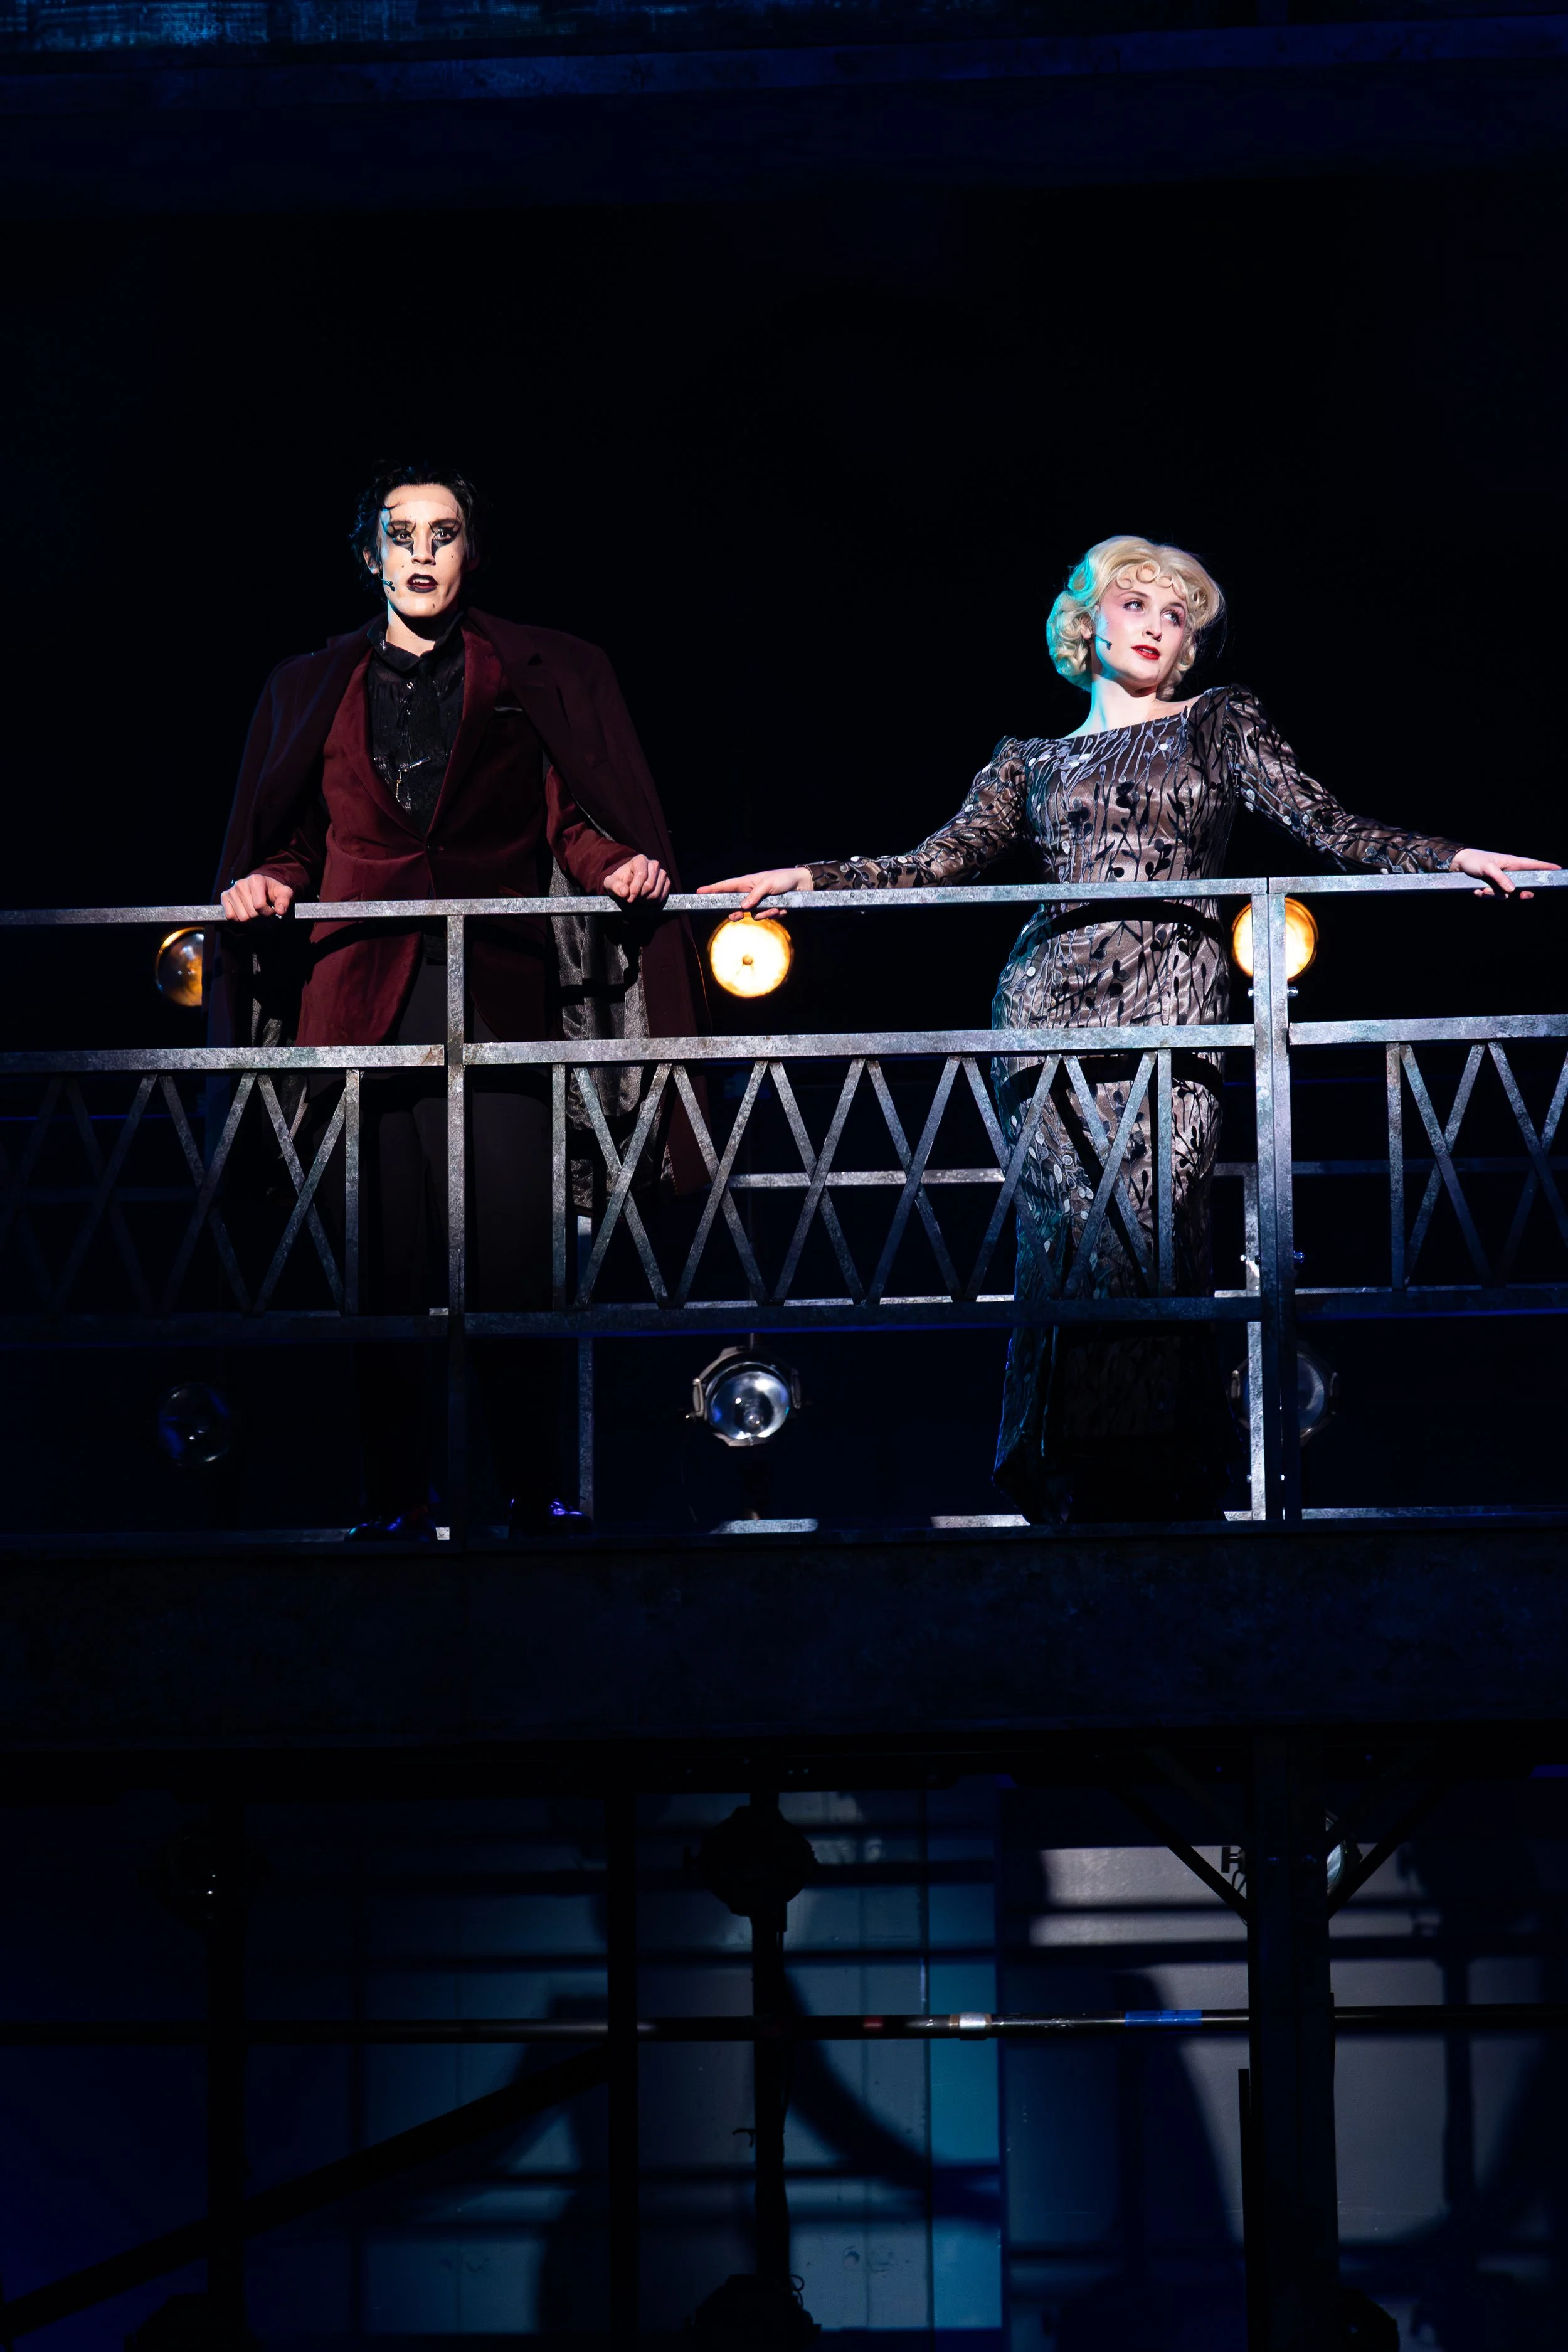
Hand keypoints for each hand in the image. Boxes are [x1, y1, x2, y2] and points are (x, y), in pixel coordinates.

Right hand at [221, 873, 294, 921]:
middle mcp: (241, 884)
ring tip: (256, 912)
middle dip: (260, 917)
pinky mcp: (225, 897)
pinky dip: (239, 919)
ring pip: (242, 918)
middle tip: (264, 912)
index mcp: (255, 880)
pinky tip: (246, 912)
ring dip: (251, 920)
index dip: (268, 912)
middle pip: (251, 914)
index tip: (272, 910)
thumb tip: (280, 911)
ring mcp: (231, 890)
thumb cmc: (273, 891)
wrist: (262, 886)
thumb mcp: (284, 893)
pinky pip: (230, 916)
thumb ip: (284, 901)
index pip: (259, 905)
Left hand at [602, 854, 670, 905]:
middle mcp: (653, 864)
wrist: (627, 884)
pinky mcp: (666, 882)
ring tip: (638, 900)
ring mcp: (661, 873)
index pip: (641, 875)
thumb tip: (625, 892)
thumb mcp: (610, 883)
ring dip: (646, 900)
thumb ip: (614, 886)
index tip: (629, 898)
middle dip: (640, 896)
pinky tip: (646, 901)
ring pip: (656, 891)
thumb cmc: (618, 882)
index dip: (635, 889)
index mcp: (640, 860)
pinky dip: (654, 902)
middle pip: (649, 885)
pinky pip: (664, 894)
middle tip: (632, 899)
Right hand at [696, 866, 813, 910]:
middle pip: (735, 906)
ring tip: (776, 906)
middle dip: (736, 913)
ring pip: (753, 915)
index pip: (725, 887)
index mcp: (747, 883)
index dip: (712, 890)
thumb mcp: (768, 885)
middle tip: (734, 916)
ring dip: (765, 913)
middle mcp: (750, 894)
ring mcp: (759, 903)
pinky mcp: (768, 910)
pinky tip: (783, 908)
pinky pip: (766, 917)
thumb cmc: (783, 879)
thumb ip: (755, 895)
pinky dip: (774, 914)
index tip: (699, 892)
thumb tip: (743, 906)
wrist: (801, 885)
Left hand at [1449, 848, 1559, 898]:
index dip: (1546, 868)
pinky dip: (1485, 895)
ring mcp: (1500, 881)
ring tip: (1484, 890)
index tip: (1559, 871)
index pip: (1533, 865)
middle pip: (1524, 885)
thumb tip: (1513, 891)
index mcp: (1512, 863)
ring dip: (1495, 895)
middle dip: (1523, 893)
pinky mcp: (1491, 888)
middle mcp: (1509, 872)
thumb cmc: (1475, 861)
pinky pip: (1493, 897)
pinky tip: (1477, 890)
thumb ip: (1501, 879)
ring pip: (1507, 895)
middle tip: (1523, 895)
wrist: (1457, 865)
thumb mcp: (1488, 868)